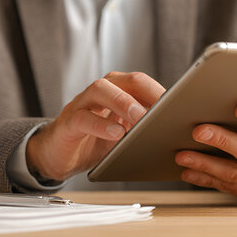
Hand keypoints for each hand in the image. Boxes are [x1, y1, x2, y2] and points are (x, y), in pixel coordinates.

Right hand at [26, 72, 164, 180]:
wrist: (57, 156)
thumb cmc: (94, 143)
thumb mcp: (123, 135)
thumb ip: (141, 128)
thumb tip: (170, 132)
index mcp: (116, 92)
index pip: (141, 83)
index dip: (160, 91)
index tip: (178, 104)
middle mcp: (99, 92)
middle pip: (124, 80)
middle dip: (146, 91)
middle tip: (162, 108)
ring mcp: (81, 105)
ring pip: (100, 90)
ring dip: (123, 101)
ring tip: (140, 117)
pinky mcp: (67, 123)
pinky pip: (83, 118)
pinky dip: (101, 125)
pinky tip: (116, 134)